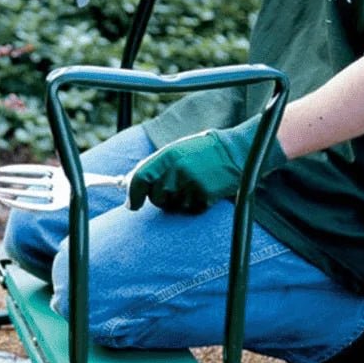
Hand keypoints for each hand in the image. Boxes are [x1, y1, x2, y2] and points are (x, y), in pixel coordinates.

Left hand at [127, 116, 286, 212]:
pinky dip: (193, 205)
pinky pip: (189, 210)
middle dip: (161, 197)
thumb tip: (129, 186)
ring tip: (191, 184)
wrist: (234, 153)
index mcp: (167, 156)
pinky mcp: (205, 197)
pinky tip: (203, 190)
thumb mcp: (174, 152)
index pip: (140, 179)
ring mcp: (191, 184)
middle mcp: (177, 170)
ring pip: (172, 207)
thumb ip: (152, 167)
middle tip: (175, 186)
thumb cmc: (199, 152)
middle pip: (156, 198)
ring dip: (178, 201)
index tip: (132, 205)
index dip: (133, 195)